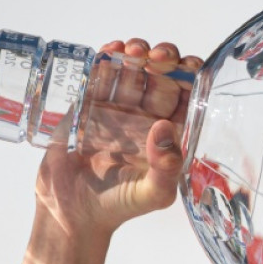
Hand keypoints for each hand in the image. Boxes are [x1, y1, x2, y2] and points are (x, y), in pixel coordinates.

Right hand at [34, 38, 203, 235]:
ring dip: (136, 52)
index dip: (192, 78)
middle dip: (164, 59)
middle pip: (160, 77)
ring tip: (133, 50)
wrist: (71, 213)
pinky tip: (111, 50)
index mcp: (168, 134)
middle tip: (160, 56)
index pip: (187, 98)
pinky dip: (106, 58)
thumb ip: (167, 168)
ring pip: (131, 70)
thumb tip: (164, 128)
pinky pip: (99, 74)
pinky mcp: (87, 105)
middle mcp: (145, 118)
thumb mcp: (153, 194)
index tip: (190, 66)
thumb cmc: (118, 206)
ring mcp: (116, 109)